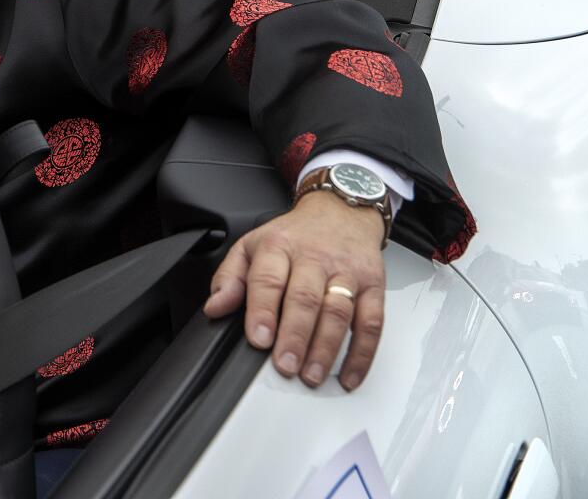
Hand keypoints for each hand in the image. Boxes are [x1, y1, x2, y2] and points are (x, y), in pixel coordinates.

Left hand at [204, 189, 387, 390]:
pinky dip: (362, 353)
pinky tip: (349, 376)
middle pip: (305, 298)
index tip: (259, 339)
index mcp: (278, 247)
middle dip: (295, 336)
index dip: (263, 311)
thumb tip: (215, 308)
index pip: (268, 279)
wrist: (340, 212)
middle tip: (285, 365)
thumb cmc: (294, 236)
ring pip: (338, 311)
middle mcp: (314, 258)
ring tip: (311, 375)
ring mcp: (346, 272)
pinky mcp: (373, 286)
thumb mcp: (251, 246)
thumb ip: (230, 278)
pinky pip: (372, 323)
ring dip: (326, 348)